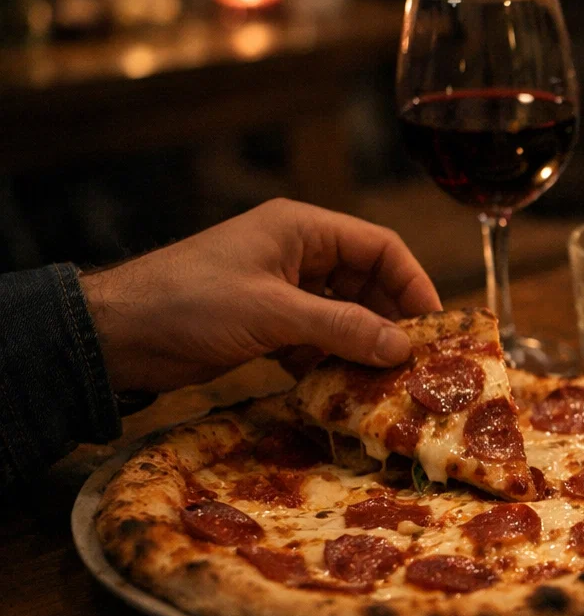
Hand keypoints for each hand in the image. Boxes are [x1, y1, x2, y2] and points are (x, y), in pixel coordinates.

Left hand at [80, 199, 441, 392]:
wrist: (115, 334)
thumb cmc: (189, 303)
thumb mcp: (272, 314)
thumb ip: (341, 328)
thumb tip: (402, 348)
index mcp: (302, 229)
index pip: (381, 248)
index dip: (414, 285)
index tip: (435, 329)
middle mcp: (298, 253)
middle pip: (368, 283)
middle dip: (392, 321)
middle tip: (416, 364)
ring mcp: (281, 289)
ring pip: (345, 314)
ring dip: (362, 345)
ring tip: (384, 381)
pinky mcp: (266, 322)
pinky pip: (317, 337)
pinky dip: (331, 359)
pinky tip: (338, 386)